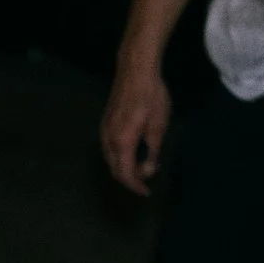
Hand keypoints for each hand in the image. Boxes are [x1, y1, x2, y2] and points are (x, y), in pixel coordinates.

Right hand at [100, 62, 169, 194]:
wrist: (135, 70)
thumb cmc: (151, 96)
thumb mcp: (159, 126)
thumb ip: (153, 150)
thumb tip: (149, 168)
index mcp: (122, 142)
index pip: (125, 174)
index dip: (135, 186)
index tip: (145, 192)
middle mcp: (108, 140)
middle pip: (115, 169)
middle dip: (130, 178)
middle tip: (147, 177)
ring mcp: (104, 131)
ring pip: (110, 159)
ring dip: (124, 167)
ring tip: (142, 164)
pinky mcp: (105, 123)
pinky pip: (109, 148)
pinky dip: (119, 156)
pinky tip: (132, 150)